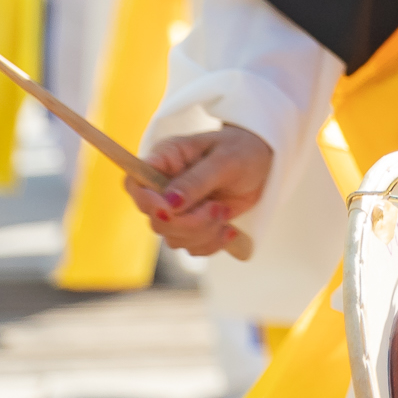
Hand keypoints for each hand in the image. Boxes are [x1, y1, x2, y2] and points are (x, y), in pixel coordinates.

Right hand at [127, 126, 272, 255]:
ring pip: (173, 238)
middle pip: (155, 220)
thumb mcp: (225, 160)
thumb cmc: (243, 149)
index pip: (134, 183)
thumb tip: (168, 204)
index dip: (146, 201)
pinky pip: (192, 248)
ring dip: (204, 232)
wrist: (264, 161)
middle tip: (217, 208)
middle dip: (188, 222)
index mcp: (165, 160)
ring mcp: (176, 210)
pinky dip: (212, 242)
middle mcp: (163, 187)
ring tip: (224, 210)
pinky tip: (229, 228)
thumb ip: (196, 181)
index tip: (172, 209)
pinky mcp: (192, 227)